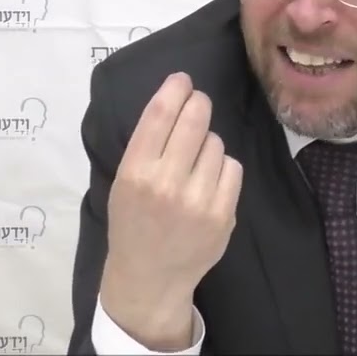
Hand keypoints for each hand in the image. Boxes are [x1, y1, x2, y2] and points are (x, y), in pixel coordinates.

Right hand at [100, 72, 243, 349]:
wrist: (149, 277)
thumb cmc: (133, 222)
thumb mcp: (124, 182)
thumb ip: (147, 145)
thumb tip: (176, 98)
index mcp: (135, 172)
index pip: (159, 115)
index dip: (174, 89)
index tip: (182, 79)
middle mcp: (166, 183)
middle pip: (195, 120)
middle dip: (198, 104)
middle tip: (198, 102)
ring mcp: (198, 201)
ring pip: (216, 143)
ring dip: (208, 144)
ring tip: (194, 163)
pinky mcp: (223, 214)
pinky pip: (233, 167)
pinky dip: (223, 168)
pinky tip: (209, 182)